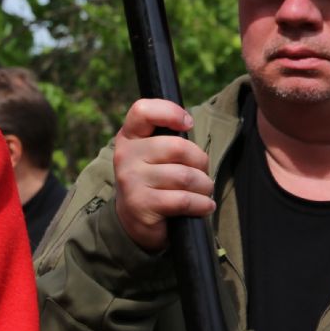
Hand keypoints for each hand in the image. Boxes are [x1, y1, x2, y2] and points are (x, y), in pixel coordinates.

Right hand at [112, 99, 213, 251]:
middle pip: (178, 147)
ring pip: (186, 176)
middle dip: (200, 162)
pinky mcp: (141, 204)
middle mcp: (125, 155)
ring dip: (204, 186)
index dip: (170, 112)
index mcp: (129, 137)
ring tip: (202, 192)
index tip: (187, 124)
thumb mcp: (154, 153)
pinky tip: (203, 206)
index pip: (143, 111)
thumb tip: (187, 123)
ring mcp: (131, 180)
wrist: (134, 219)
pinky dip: (201, 204)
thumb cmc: (154, 180)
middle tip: (200, 173)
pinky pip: (184, 199)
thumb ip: (167, 136)